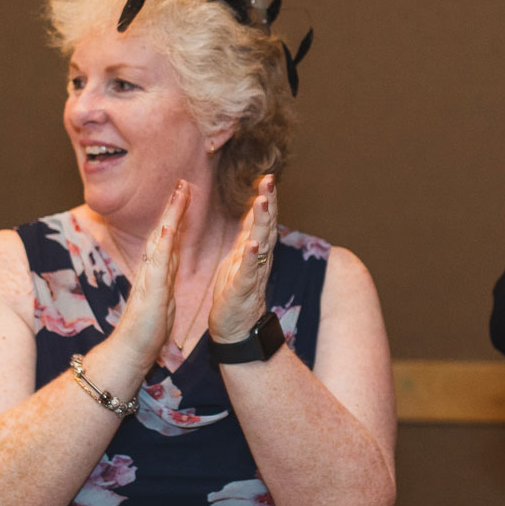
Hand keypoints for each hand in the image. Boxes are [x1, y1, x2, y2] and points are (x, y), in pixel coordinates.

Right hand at [101, 180, 186, 371]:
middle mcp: (152, 270)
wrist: (132, 351)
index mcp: (158, 272)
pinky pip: (158, 265)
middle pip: (163, 232)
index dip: (176, 216)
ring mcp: (150, 278)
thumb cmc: (148, 330)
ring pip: (161, 241)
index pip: (169, 239)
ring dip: (170, 216)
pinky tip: (168, 228)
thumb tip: (169, 266)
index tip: (185, 196)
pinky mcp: (151, 292)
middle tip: (183, 182)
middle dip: (174, 206)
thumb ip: (164, 279)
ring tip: (179, 193)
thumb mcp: (162, 299)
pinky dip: (163, 245)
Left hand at [210, 175, 276, 343]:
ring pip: (260, 245)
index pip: (263, 220)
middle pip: (266, 226)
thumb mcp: (242, 255)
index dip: (267, 198)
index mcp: (254, 250)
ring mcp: (252, 274)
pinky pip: (248, 273)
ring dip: (262, 223)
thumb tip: (258, 206)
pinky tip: (253, 245)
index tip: (268, 176)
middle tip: (270, 180)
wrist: (235, 328)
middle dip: (268, 203)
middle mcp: (258, 259)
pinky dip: (250, 258)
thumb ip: (251, 231)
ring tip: (262, 203)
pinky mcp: (242, 291)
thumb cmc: (236, 291)